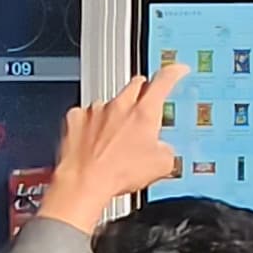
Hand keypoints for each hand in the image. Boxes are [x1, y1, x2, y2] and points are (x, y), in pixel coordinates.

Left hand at [40, 63, 188, 237]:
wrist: (84, 183)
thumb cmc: (118, 174)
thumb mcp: (160, 166)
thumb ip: (166, 149)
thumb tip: (163, 150)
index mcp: (144, 112)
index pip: (164, 80)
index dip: (174, 72)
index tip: (177, 69)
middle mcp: (119, 105)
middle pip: (135, 85)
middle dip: (143, 92)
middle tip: (144, 107)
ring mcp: (96, 110)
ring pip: (110, 102)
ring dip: (114, 114)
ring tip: (114, 139)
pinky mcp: (75, 119)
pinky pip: (85, 115)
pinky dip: (90, 125)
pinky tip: (92, 141)